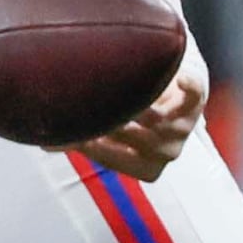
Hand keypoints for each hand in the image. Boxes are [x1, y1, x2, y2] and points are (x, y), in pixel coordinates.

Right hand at [76, 70, 205, 182]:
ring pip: (159, 120)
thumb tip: (46, 144)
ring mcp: (184, 126)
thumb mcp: (106, 131)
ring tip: (120, 90)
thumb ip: (78, 138)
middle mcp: (168, 151)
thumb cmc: (131, 112)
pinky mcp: (197, 98)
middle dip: (116, 125)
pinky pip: (195, 94)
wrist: (169, 83)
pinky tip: (178, 76)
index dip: (97, 147)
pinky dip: (189, 86)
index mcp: (147, 166)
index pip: (117, 160)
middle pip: (138, 141)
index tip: (80, 132)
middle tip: (99, 108)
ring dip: (139, 107)